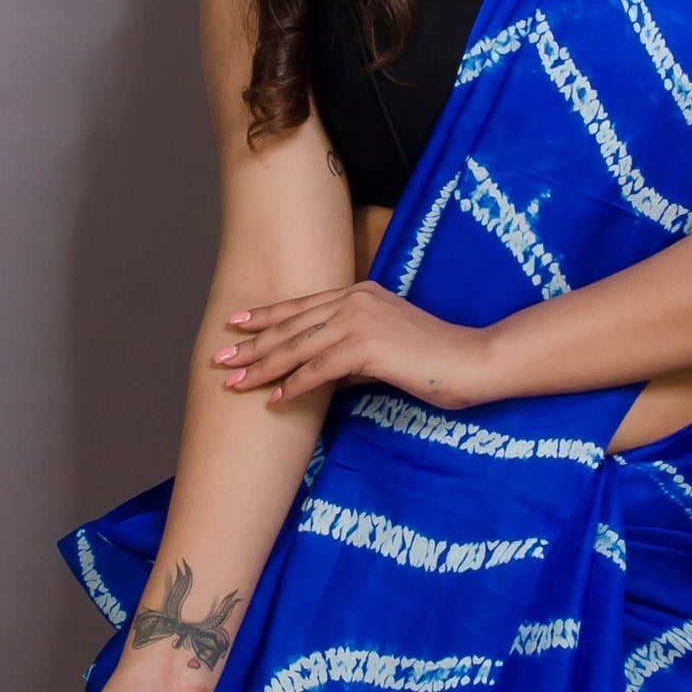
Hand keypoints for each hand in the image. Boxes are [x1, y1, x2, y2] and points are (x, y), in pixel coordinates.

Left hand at [213, 280, 494, 409]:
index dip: (265, 315)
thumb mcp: (386, 352)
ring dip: (264, 367)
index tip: (234, 323)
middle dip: (252, 343)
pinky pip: (320, 369)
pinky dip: (296, 384)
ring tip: (235, 383)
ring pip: (298, 346)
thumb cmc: (435, 361)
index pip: (301, 305)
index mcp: (360, 292)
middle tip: (219, 358)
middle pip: (291, 324)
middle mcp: (355, 299)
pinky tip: (276, 398)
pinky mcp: (368, 346)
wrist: (472, 361)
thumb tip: (325, 376)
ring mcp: (361, 320)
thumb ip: (353, 357)